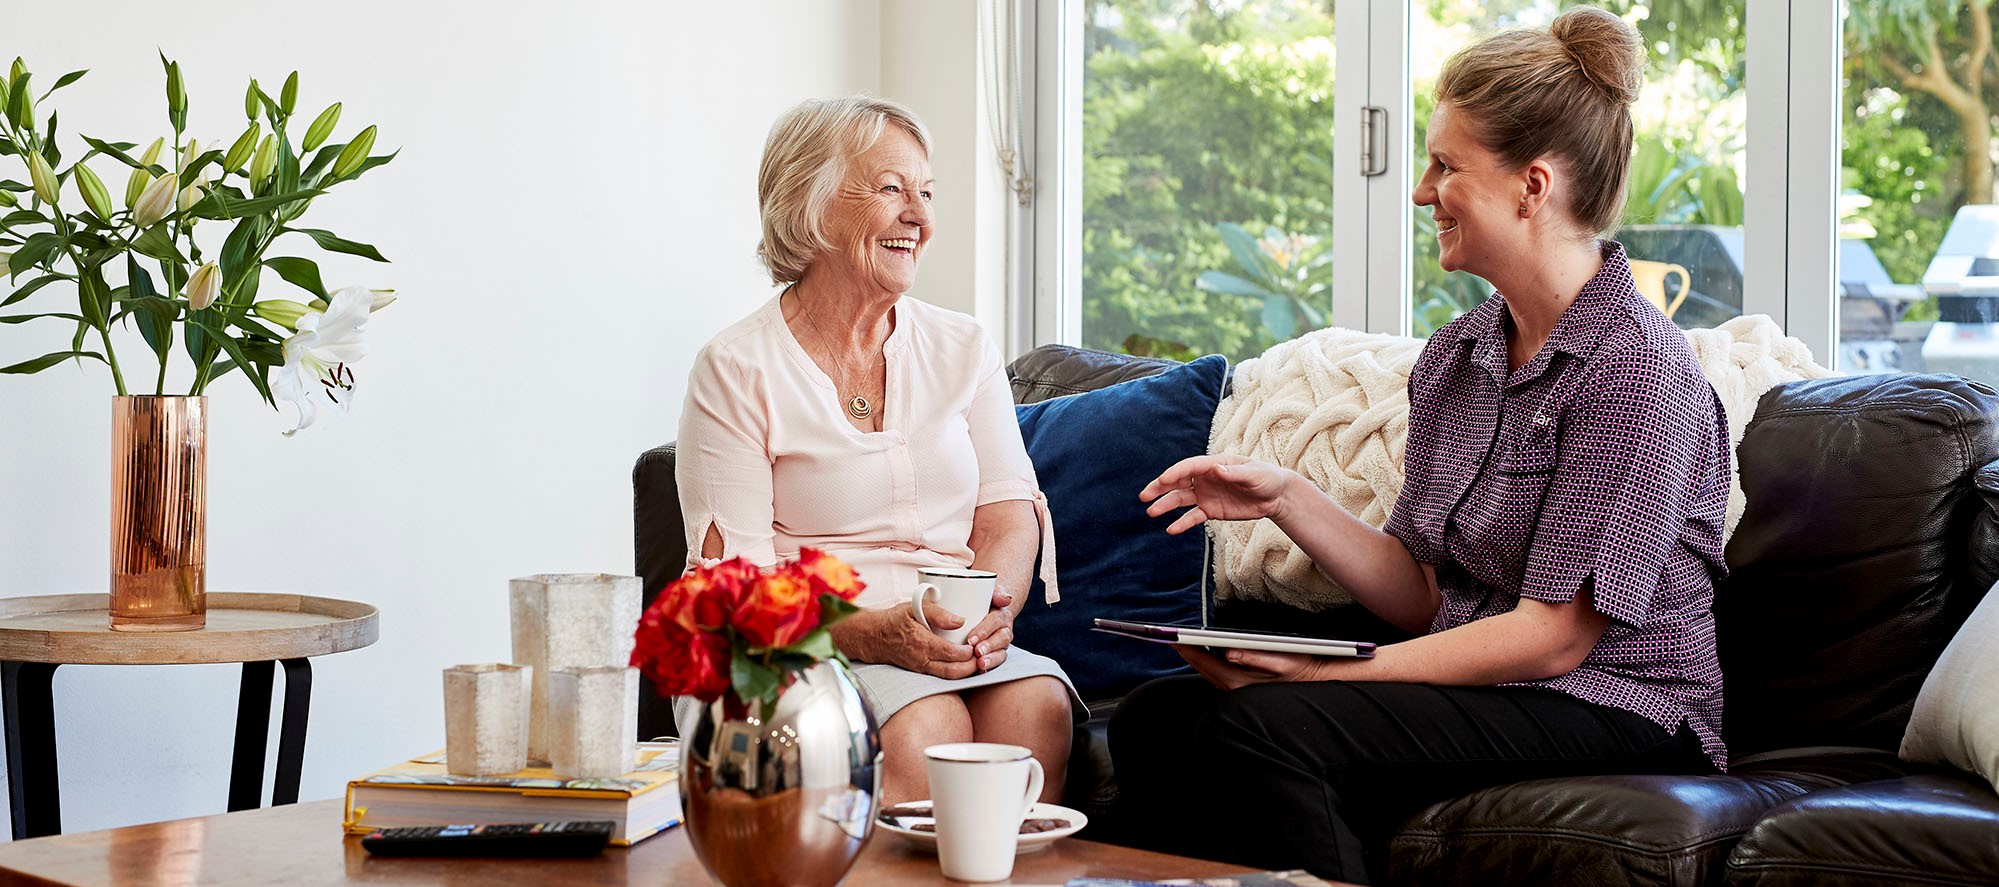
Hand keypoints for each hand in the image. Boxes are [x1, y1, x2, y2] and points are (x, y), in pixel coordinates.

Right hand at [833, 606, 981, 678]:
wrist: (873, 637)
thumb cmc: (895, 619)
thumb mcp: (914, 607)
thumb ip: (938, 613)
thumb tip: (961, 621)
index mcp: (921, 642)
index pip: (951, 653)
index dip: (969, 651)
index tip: (979, 643)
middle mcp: (921, 659)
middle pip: (953, 671)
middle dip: (972, 666)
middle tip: (984, 655)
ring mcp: (920, 668)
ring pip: (948, 677)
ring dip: (967, 672)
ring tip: (979, 661)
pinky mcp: (920, 671)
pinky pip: (942, 677)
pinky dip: (956, 673)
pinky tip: (966, 665)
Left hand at [963, 587, 1017, 672]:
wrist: (984, 612)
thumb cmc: (981, 602)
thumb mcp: (987, 593)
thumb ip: (996, 593)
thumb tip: (1007, 598)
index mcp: (1001, 615)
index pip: (996, 621)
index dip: (985, 630)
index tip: (971, 639)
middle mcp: (1004, 630)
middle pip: (1001, 638)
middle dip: (989, 646)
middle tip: (977, 652)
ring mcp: (1001, 644)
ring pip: (1001, 652)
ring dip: (991, 659)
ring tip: (980, 664)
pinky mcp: (995, 655)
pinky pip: (996, 662)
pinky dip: (989, 667)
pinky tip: (979, 671)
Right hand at [1139, 454, 1295, 533]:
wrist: (1277, 496)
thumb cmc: (1267, 478)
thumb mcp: (1254, 474)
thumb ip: (1235, 473)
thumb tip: (1216, 469)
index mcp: (1214, 464)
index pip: (1189, 467)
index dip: (1175, 472)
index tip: (1163, 480)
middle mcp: (1206, 478)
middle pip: (1178, 481)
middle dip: (1160, 487)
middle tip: (1144, 495)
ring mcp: (1206, 494)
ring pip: (1181, 499)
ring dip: (1165, 504)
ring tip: (1151, 511)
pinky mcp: (1211, 510)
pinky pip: (1193, 516)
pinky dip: (1182, 522)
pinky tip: (1171, 529)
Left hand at [1175, 645, 1327, 689]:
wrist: (1316, 682)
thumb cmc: (1301, 669)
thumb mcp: (1281, 659)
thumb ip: (1254, 657)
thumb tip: (1229, 653)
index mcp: (1240, 681)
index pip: (1206, 663)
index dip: (1188, 650)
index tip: (1172, 639)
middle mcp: (1236, 689)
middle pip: (1204, 669)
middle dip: (1187, 654)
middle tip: (1171, 638)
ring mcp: (1238, 691)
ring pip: (1209, 674)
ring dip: (1196, 659)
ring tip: (1183, 645)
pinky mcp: (1243, 688)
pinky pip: (1218, 676)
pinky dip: (1208, 665)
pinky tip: (1205, 656)